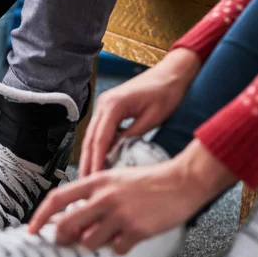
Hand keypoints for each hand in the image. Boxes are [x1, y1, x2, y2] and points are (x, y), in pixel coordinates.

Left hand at [29, 140, 235, 253]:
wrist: (181, 181)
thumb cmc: (149, 181)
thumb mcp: (116, 179)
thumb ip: (94, 195)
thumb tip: (73, 218)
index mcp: (97, 181)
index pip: (57, 198)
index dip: (40, 216)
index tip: (33, 229)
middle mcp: (104, 197)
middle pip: (67, 226)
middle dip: (63, 238)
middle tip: (67, 242)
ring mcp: (120, 215)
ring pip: (89, 242)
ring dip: (95, 243)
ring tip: (110, 233)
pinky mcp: (136, 230)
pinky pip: (116, 249)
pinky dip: (119, 247)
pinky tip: (129, 237)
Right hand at [79, 48, 200, 177]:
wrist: (173, 72)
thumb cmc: (167, 92)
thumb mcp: (152, 119)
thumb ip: (131, 136)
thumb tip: (116, 154)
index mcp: (114, 104)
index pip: (100, 138)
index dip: (96, 160)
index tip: (94, 178)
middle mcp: (104, 103)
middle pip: (90, 138)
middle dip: (87, 162)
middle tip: (84, 183)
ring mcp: (105, 105)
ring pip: (92, 136)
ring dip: (90, 156)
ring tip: (89, 177)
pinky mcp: (110, 108)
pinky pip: (100, 131)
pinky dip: (98, 147)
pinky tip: (99, 161)